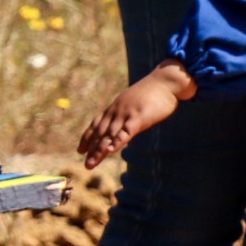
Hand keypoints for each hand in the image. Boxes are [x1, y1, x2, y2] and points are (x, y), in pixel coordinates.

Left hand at [80, 59, 195, 166]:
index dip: (87, 138)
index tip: (80, 150)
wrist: (164, 81)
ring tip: (92, 162)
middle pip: (100, 133)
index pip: (96, 125)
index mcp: (114, 108)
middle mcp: (116, 112)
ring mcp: (126, 114)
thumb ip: (125, 116)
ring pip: (110, 135)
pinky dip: (117, 141)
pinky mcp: (138, 117)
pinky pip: (126, 131)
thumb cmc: (151, 94)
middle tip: (86, 164)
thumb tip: (122, 128)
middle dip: (91, 149)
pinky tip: (110, 150)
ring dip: (100, 150)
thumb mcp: (132, 104)